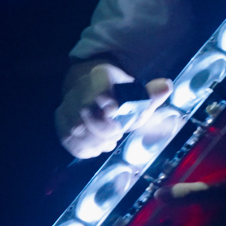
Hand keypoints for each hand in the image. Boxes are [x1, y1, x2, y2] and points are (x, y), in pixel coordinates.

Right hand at [56, 62, 170, 158]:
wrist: (91, 91)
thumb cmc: (118, 96)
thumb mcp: (137, 93)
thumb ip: (150, 94)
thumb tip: (165, 87)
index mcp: (99, 76)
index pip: (97, 86)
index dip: (106, 100)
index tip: (114, 110)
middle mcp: (78, 90)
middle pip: (85, 113)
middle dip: (104, 130)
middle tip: (117, 134)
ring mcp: (66, 106)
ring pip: (75, 130)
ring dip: (96, 142)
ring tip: (108, 141)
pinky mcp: (60, 123)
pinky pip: (69, 141)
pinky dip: (85, 149)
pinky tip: (96, 146)